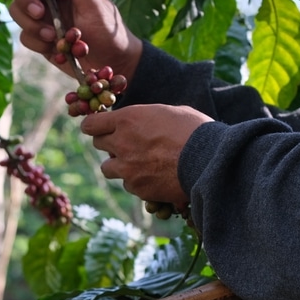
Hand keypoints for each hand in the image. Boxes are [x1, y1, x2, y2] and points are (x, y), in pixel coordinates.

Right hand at [7, 0, 142, 80]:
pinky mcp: (39, 38)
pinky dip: (38, 44)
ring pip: (16, 11)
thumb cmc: (110, 31)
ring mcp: (42, 16)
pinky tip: (56, 49)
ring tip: (53, 37)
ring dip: (32, 25)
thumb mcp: (96, 6)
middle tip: (39, 13)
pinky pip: (24, 36)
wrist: (112, 63)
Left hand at [80, 104, 211, 204]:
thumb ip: (148, 117)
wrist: (208, 161)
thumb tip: (144, 120)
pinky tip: (153, 177)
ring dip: (118, 165)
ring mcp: (127, 168)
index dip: (94, 125)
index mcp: (127, 119)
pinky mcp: (137, 188)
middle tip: (124, 144)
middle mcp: (121, 143)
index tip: (98, 128)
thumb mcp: (171, 112)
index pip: (91, 124)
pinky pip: (127, 185)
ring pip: (108, 168)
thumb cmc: (195, 131)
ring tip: (138, 163)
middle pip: (98, 144)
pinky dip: (136, 181)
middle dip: (109, 143)